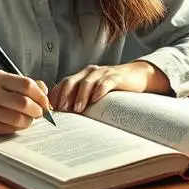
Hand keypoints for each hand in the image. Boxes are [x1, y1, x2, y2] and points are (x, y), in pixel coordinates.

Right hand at [0, 70, 51, 134]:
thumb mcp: (6, 80)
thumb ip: (27, 84)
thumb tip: (45, 94)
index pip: (26, 85)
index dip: (41, 95)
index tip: (45, 103)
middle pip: (24, 103)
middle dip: (38, 110)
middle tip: (39, 113)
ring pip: (18, 119)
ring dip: (29, 121)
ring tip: (28, 118)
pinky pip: (10, 129)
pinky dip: (18, 127)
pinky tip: (17, 123)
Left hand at [49, 61, 168, 113]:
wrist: (136, 75)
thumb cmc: (112, 87)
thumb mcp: (94, 90)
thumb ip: (81, 97)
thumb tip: (66, 116)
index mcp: (82, 75)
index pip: (64, 83)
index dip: (56, 96)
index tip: (52, 110)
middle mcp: (90, 72)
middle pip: (71, 81)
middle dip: (65, 96)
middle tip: (62, 111)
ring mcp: (102, 73)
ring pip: (87, 82)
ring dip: (80, 96)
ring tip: (77, 109)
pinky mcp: (116, 77)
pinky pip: (105, 83)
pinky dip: (99, 90)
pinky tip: (96, 99)